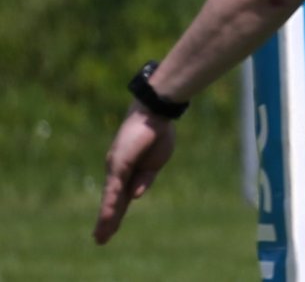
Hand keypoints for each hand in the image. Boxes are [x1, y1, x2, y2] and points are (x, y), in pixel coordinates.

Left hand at [93, 106, 176, 244]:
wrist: (155, 112)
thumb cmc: (157, 133)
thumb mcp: (155, 163)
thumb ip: (145, 179)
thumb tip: (135, 196)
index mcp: (129, 173)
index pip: (120, 198)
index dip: (115, 214)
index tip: (109, 230)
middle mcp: (118, 172)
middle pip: (113, 202)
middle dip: (107, 221)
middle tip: (99, 240)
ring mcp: (116, 168)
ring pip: (110, 198)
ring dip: (106, 217)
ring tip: (101, 234)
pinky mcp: (119, 163)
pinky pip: (114, 186)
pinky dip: (112, 201)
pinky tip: (109, 215)